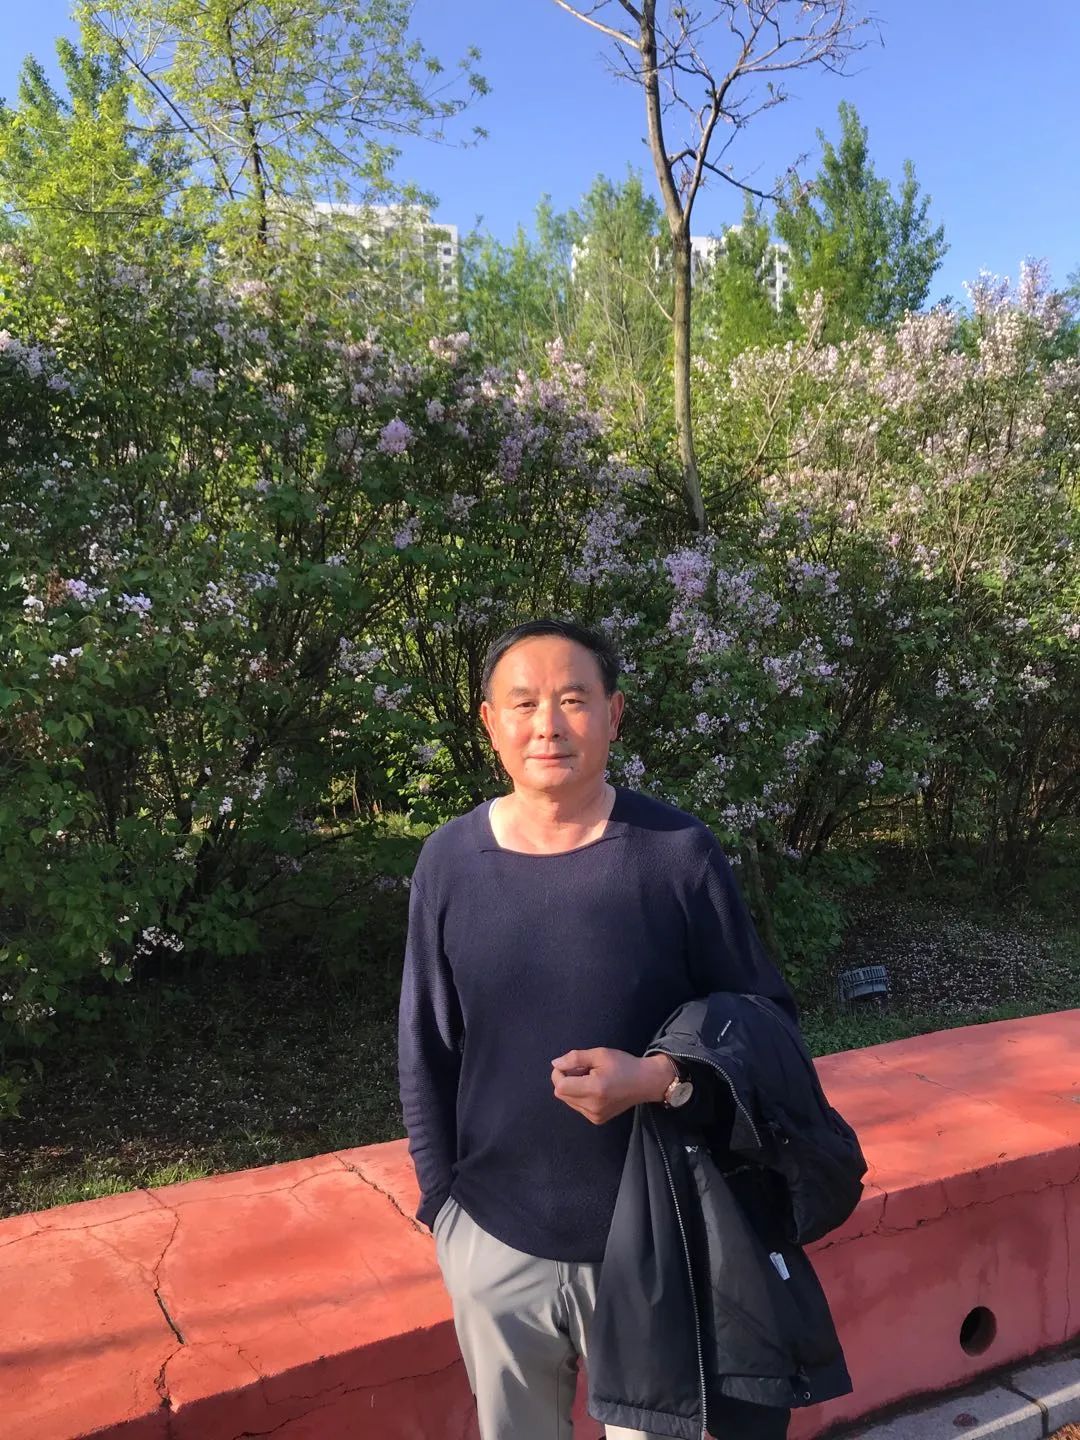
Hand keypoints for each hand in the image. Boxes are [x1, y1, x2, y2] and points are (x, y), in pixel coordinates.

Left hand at [550, 1048, 674, 1124]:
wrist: (645, 1082)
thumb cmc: (623, 1065)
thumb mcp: (599, 1054)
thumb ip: (575, 1058)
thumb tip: (555, 1064)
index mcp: (594, 1089)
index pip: (560, 1086)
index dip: (559, 1073)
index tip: (570, 1064)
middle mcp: (593, 1106)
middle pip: (561, 1094)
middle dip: (566, 1079)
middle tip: (583, 1069)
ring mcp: (595, 1116)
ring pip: (567, 1100)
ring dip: (572, 1088)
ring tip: (590, 1079)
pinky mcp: (597, 1120)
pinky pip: (577, 1106)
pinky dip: (579, 1096)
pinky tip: (594, 1089)